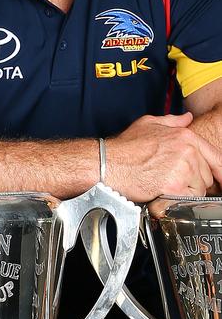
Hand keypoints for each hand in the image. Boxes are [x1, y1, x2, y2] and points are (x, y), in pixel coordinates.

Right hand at [107, 112, 221, 200]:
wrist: (108, 163)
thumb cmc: (123, 147)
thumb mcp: (148, 124)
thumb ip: (172, 121)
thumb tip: (186, 118)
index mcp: (185, 136)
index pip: (215, 156)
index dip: (219, 170)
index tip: (220, 180)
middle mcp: (188, 150)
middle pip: (207, 175)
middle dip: (194, 182)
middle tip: (172, 181)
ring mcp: (183, 168)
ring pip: (199, 189)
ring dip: (184, 192)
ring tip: (165, 186)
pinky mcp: (175, 185)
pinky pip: (187, 199)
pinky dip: (177, 200)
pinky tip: (163, 192)